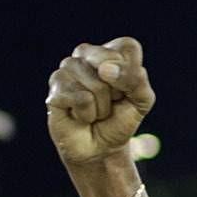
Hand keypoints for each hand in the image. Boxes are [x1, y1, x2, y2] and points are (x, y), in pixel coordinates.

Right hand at [47, 38, 154, 169]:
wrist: (101, 149)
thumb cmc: (120, 120)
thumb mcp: (142, 100)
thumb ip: (135, 80)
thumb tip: (104, 69)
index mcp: (109, 51)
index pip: (128, 46)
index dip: (132, 73)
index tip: (126, 90)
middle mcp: (85, 54)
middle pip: (110, 64)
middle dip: (117, 92)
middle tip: (109, 102)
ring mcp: (66, 70)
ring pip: (96, 85)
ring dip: (102, 107)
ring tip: (94, 110)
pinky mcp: (55, 90)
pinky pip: (82, 99)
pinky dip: (88, 115)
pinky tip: (81, 116)